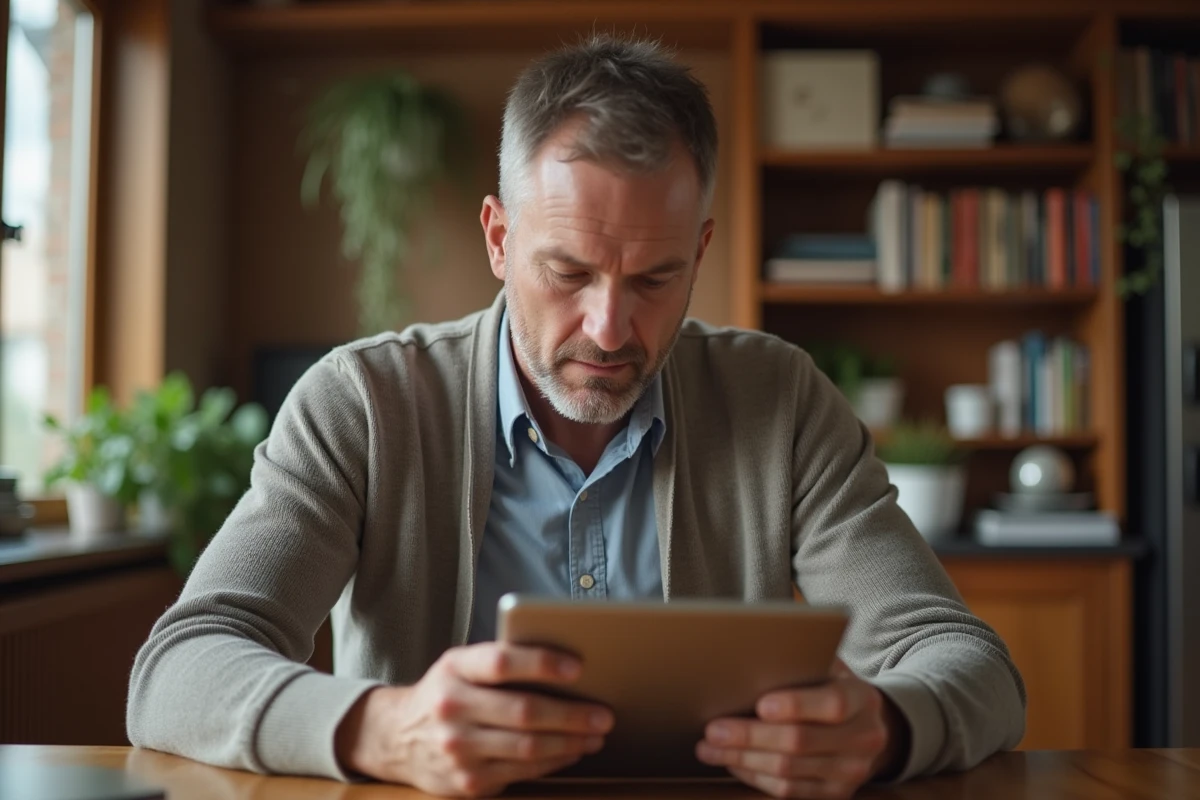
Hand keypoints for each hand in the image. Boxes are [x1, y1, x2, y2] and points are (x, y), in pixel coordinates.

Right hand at [334, 642, 613, 796]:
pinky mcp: (466, 782)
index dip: (541, 663)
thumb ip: (500, 662)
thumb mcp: (460, 665)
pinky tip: (572, 751)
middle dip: (572, 714)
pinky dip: (554, 762)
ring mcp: (457, 749)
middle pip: (523, 711)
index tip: (578, 667)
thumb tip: (567, 670)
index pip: (500, 662)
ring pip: (527, 747)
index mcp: (453, 669)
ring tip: (595, 734)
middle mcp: (451, 708)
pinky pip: (522, 772)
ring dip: (570, 742)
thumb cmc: (446, 692)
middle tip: (604, 714)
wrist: (396, 737)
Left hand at [696, 660, 908, 798]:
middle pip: (800, 742)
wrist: (869, 728)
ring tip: (709, 748)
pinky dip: (754, 777)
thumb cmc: (833, 689)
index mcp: (863, 699)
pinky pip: (789, 791)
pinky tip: (733, 764)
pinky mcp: (836, 795)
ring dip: (743, 760)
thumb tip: (751, 659)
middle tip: (713, 730)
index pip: (833, 704)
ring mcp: (851, 772)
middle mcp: (864, 738)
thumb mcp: (829, 670)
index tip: (759, 704)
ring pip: (789, 771)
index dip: (796, 705)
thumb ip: (803, 666)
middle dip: (750, 736)